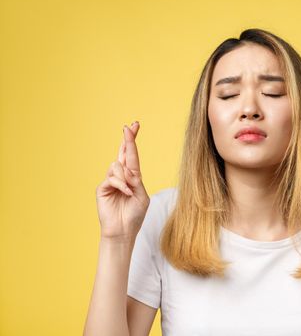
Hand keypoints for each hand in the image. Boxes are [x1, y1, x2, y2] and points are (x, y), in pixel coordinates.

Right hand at [95, 121, 149, 241]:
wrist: (123, 231)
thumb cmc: (134, 215)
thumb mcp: (142, 196)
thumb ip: (136, 181)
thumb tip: (127, 170)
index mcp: (132, 177)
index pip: (132, 155)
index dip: (132, 140)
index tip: (135, 125)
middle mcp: (121, 176)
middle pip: (123, 153)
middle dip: (128, 139)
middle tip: (130, 126)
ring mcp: (111, 181)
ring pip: (117, 166)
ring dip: (126, 177)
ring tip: (130, 190)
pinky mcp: (102, 188)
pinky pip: (112, 178)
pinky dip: (121, 185)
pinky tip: (125, 193)